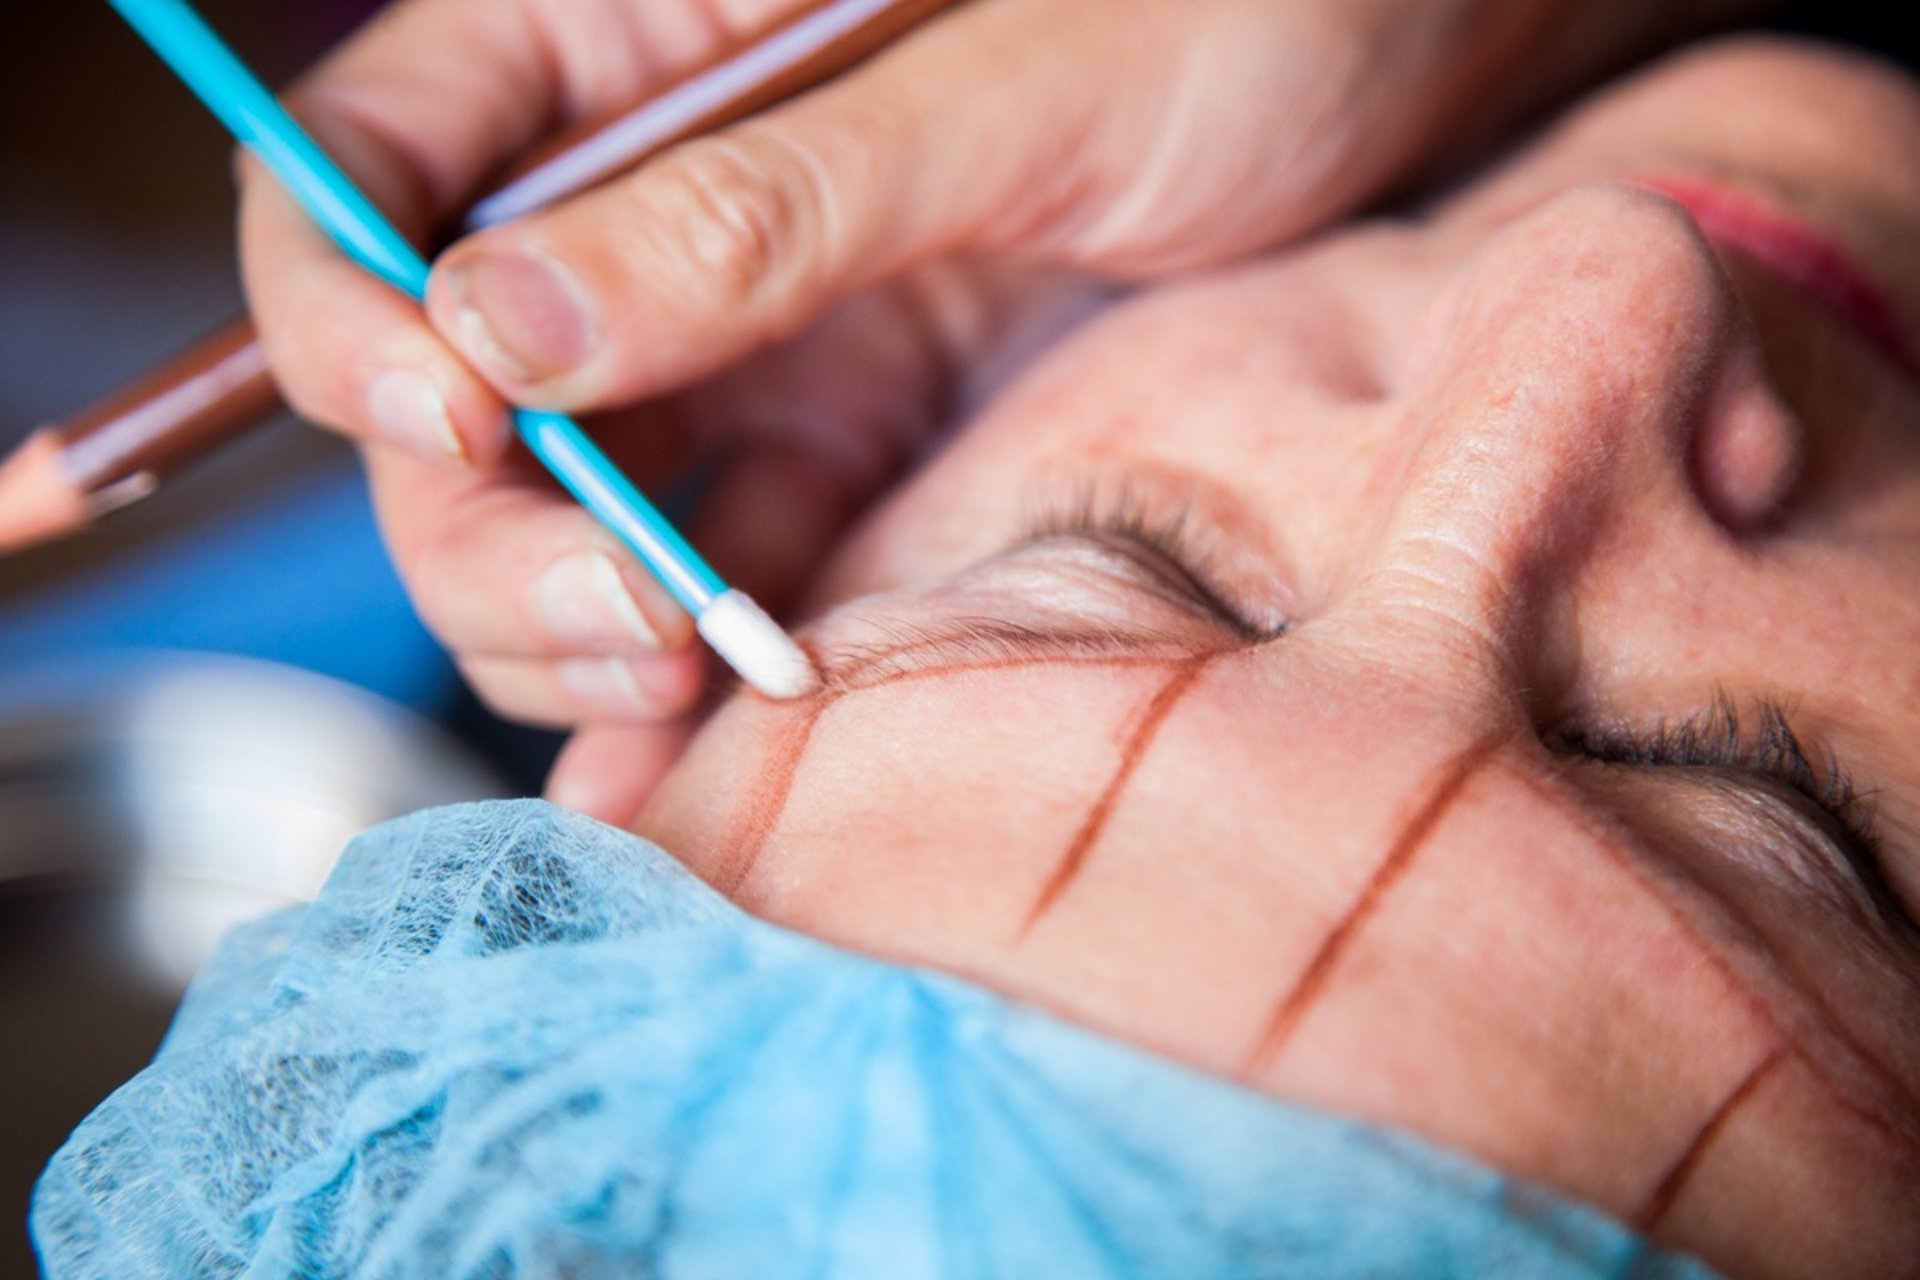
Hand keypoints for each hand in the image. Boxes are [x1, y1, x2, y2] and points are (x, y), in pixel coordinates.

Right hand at [237, 0, 1759, 822]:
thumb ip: (758, 206)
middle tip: (623, 613)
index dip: (348, 307)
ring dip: (573, 619)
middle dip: (479, 524)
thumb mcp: (1012, 84)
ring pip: (558, 506)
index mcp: (633, 33)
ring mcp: (749, 336)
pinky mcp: (847, 447)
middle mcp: (655, 199)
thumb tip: (489, 327)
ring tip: (691, 682)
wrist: (1424, 69)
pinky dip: (692, 663)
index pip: (369, 163)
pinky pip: (712, 562)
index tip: (449, 423)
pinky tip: (711, 742)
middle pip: (443, 383)